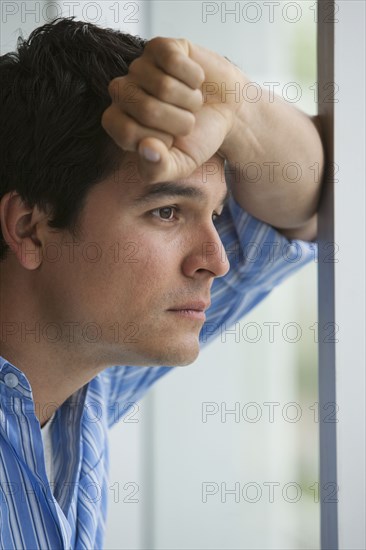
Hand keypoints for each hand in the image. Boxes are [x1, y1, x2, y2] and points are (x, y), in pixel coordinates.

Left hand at [101, 37, 245, 181]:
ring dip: (189, 100)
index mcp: (119, 123)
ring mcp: (139, 67)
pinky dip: (194, 77)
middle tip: (187, 122)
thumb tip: (146, 149)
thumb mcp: (179, 165)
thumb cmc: (198, 139)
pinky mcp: (159, 47)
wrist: (227, 111)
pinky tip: (195, 81)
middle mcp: (122, 93)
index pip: (127, 132)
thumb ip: (158, 169)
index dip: (159, 140)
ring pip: (164, 86)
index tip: (171, 141)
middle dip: (179, 121)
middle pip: (146, 109)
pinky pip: (174, 62)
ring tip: (192, 103)